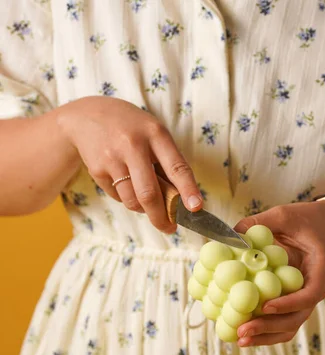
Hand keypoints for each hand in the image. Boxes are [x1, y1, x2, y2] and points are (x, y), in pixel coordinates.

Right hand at [57, 97, 202, 232]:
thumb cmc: (131, 128)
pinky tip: (124, 181)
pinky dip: (126, 198)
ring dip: (143, 209)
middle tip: (169, 228)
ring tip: (145, 200)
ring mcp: (112, 158)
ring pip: (132, 201)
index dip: (188, 190)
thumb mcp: (153, 134)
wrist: (87, 116)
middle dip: (161, 217)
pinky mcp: (97, 170)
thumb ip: (167, 162)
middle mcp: (133, 145)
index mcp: (155, 134)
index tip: (196, 208)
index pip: (176, 167)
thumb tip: (181, 200)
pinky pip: (118, 197)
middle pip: (149, 194)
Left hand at [234, 200, 324, 346]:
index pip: (311, 293)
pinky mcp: (291, 303)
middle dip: (269, 327)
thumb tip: (230, 235)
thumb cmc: (303, 219)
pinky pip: (280, 323)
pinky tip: (242, 335)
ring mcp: (303, 300)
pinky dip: (263, 332)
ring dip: (265, 336)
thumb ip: (258, 223)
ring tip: (240, 339)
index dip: (289, 303)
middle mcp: (314, 289)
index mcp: (320, 268)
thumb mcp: (283, 214)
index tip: (265, 306)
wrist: (320, 226)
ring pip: (289, 327)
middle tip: (243, 330)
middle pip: (297, 317)